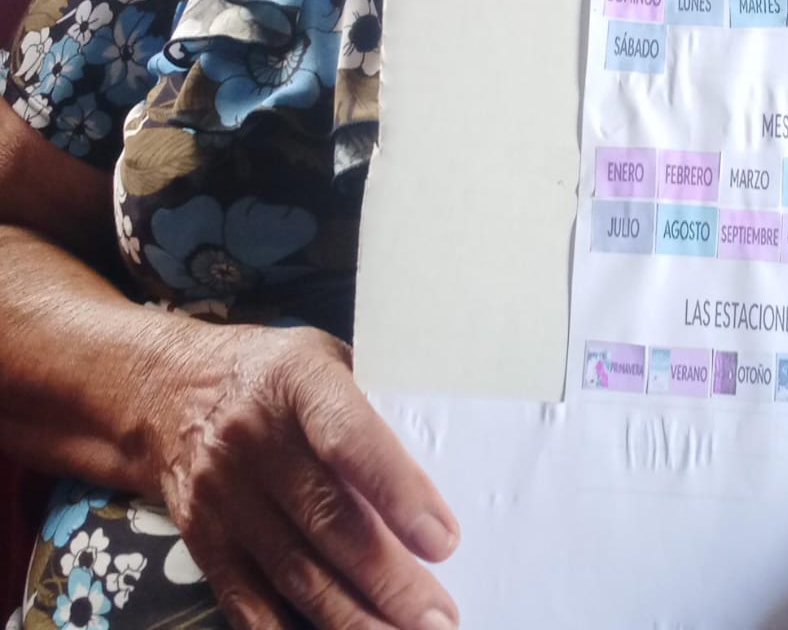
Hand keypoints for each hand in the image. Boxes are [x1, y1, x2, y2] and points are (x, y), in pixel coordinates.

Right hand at [146, 322, 459, 629]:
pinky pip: (248, 600)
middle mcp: (254, 439)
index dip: (398, 492)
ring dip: (353, 618)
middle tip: (439, 619)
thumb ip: (370, 402)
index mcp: (298, 382)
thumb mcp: (323, 358)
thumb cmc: (275, 372)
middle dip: (390, 580)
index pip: (350, 439)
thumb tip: (435, 466)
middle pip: (329, 522)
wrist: (170, 388)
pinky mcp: (201, 539)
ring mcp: (223, 494)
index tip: (443, 541)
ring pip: (296, 572)